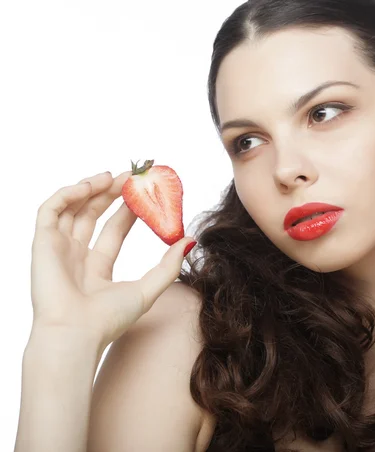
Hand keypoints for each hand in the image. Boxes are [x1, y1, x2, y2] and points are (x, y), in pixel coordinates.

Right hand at [30, 170, 195, 347]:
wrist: (75, 335)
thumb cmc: (108, 320)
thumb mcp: (148, 289)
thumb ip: (169, 265)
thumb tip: (190, 240)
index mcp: (97, 268)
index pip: (114, 228)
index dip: (129, 207)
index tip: (146, 190)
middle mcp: (76, 256)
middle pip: (93, 214)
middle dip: (112, 192)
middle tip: (133, 175)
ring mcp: (58, 249)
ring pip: (72, 207)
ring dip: (91, 188)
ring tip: (114, 177)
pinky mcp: (41, 243)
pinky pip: (51, 209)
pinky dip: (68, 193)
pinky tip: (91, 186)